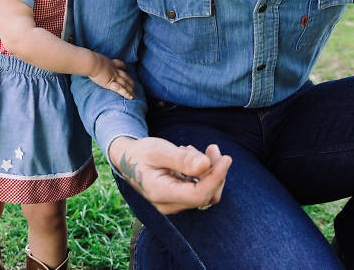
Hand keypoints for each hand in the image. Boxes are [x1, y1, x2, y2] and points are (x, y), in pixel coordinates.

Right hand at [89, 55, 134, 99]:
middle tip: (134, 86)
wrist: (92, 63)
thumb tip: (93, 61)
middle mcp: (115, 70)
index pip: (119, 64)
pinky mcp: (111, 83)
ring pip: (126, 84)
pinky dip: (127, 94)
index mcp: (111, 63)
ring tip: (134, 96)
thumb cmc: (91, 60)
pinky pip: (121, 89)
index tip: (125, 68)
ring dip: (131, 90)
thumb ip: (97, 61)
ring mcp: (114, 77)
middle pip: (125, 76)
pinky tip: (131, 98)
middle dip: (130, 82)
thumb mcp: (96, 58)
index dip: (123, 66)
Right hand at [109, 136, 231, 213]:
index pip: (198, 195)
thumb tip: (206, 165)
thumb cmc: (141, 153)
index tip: (226, 158)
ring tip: (193, 149)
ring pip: (206, 193)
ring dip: (210, 171)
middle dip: (215, 171)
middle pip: (206, 196)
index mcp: (160, 193)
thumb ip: (181, 159)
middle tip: (212, 148)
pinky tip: (190, 156)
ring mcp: (174, 204)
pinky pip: (200, 190)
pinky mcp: (179, 199)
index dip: (216, 178)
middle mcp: (168, 205)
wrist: (127, 159)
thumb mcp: (158, 150)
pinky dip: (202, 173)